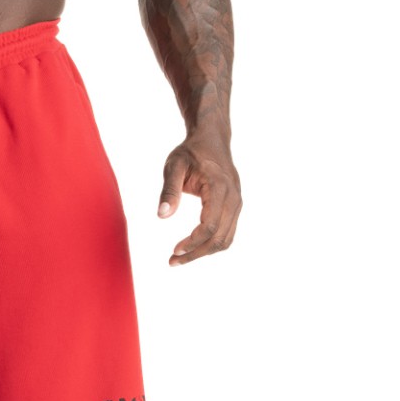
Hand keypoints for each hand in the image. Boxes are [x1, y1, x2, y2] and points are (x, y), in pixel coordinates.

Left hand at [157, 135, 241, 266]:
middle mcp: (233, 197)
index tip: (174, 250)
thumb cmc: (191, 152)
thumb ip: (169, 190)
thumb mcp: (174, 166)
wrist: (212, 139)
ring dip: (203, 253)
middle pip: (218, 238)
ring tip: (179, 257)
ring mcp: (236, 203)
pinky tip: (193, 247)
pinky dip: (211, 245)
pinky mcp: (234, 207)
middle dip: (196, 254)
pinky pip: (227, 234)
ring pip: (225, 240)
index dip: (192, 243)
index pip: (209, 226)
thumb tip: (162, 216)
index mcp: (219, 187)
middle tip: (172, 261)